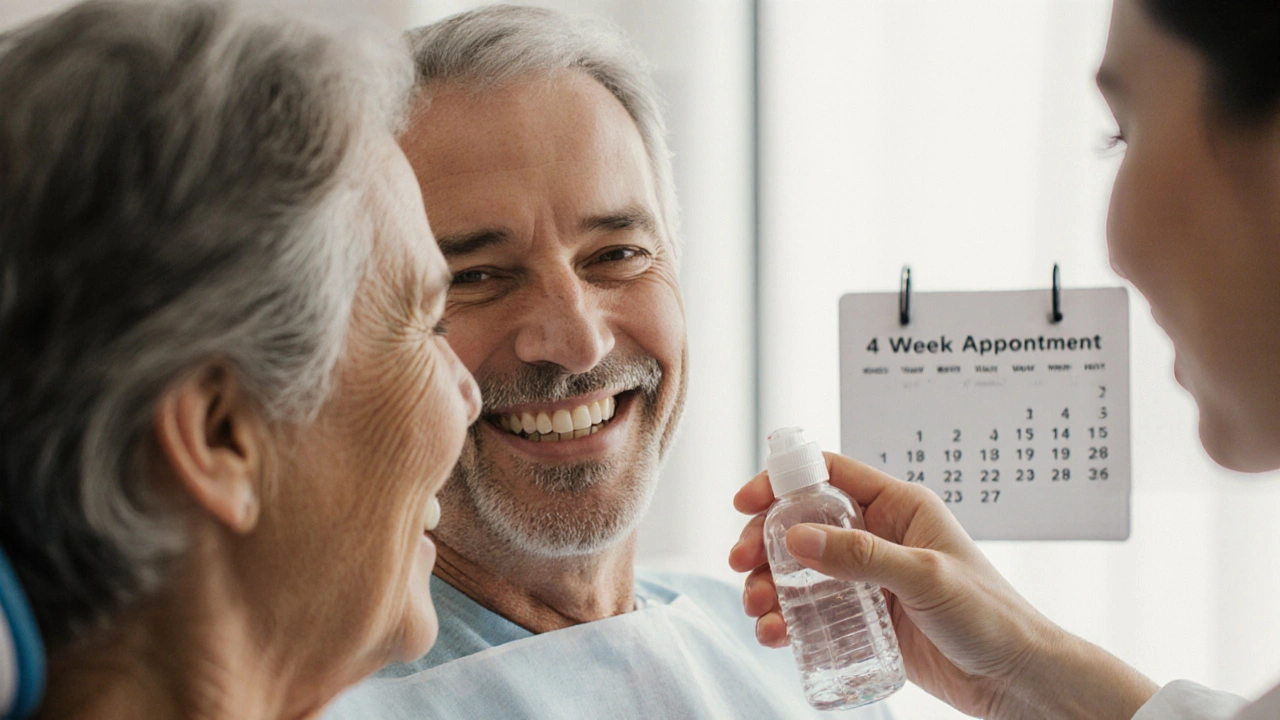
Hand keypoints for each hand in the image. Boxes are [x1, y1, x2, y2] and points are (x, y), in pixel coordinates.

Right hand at [728, 453, 1156, 719]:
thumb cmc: (991, 617)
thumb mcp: (924, 577)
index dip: (782, 480)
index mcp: (899, 507)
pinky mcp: (864, 617)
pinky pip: (813, 610)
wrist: (1017, 680)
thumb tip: (797, 538)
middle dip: (764, 541)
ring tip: (759, 609)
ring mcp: (869, 578)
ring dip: (770, 584)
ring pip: (800, 569)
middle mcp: (879, 536)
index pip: (829, 474)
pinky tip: (775, 634)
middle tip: (741, 564)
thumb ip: (861, 556)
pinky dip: (787, 619)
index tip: (745, 501)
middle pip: (802, 523)